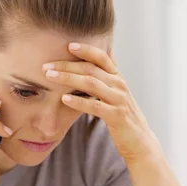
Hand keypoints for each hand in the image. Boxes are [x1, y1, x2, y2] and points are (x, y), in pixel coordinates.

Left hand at [43, 42, 161, 163]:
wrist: (140, 140)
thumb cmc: (122, 116)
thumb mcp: (116, 93)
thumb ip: (106, 78)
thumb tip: (96, 60)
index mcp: (118, 78)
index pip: (102, 57)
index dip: (86, 49)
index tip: (68, 45)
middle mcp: (119, 85)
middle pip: (91, 69)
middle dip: (67, 65)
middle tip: (46, 65)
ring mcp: (119, 100)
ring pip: (91, 83)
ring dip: (68, 78)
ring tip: (50, 77)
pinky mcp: (116, 116)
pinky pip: (94, 105)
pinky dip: (78, 101)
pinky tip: (64, 99)